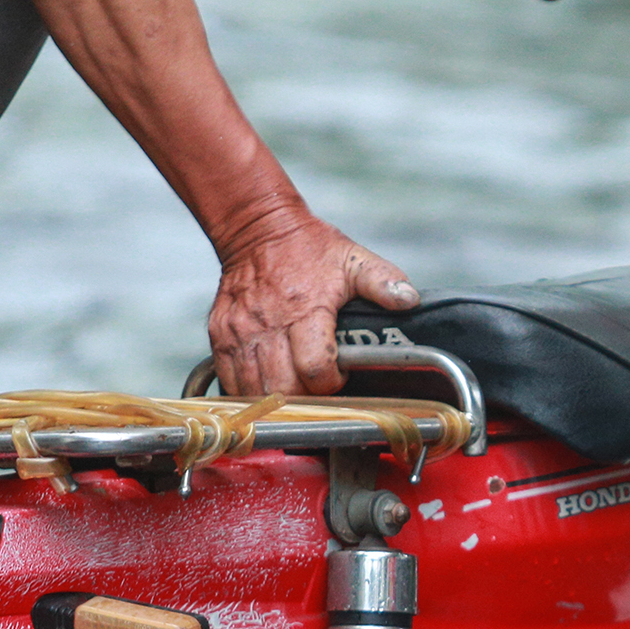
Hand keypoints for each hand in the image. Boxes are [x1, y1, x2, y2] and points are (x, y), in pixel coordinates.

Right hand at [203, 213, 417, 396]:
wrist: (256, 229)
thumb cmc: (307, 248)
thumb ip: (384, 282)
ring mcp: (240, 332)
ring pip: (254, 390)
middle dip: (306, 399)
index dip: (332, 383)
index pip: (315, 369)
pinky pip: (230, 381)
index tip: (340, 377)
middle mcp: (268, 324)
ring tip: (295, 389)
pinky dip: (248, 392)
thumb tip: (409, 300)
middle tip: (318, 389)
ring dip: (277, 400)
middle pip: (284, 388)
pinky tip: (268, 386)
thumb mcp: (353, 259)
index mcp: (305, 309)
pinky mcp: (220, 336)